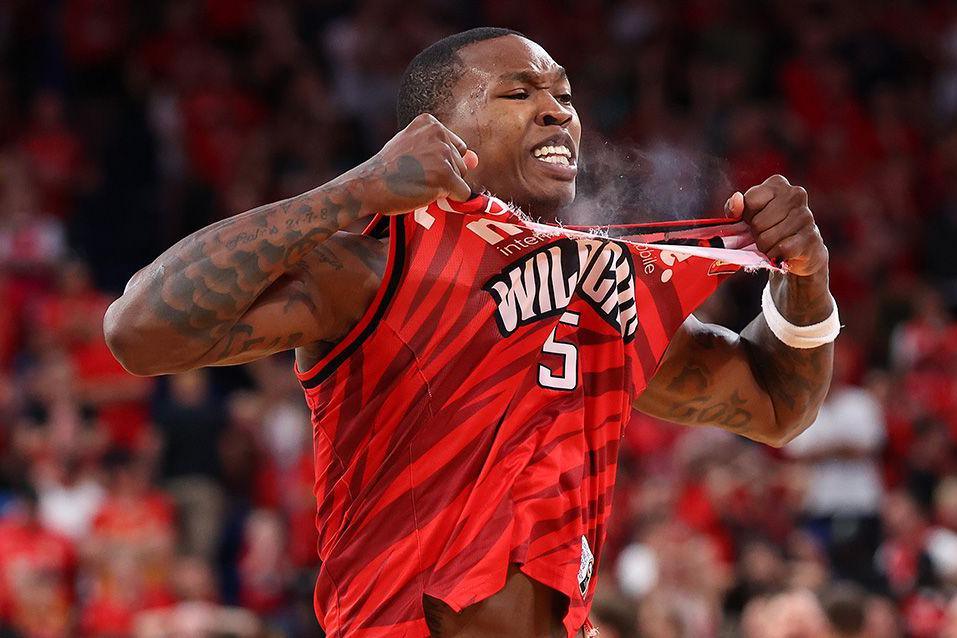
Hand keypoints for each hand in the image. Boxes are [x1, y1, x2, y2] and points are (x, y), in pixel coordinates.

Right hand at [359, 113, 478, 214]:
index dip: (439, 164)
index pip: (455, 147)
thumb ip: (446, 151)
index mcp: (430, 122)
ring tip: (418, 184)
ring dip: (444, 188)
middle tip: (415, 177)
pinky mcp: (445, 175)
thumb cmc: (388, 171)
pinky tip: (427, 194)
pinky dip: (450, 200)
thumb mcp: (415, 151)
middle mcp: (438, 133)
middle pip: (461, 162)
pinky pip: (463, 193)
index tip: (415, 166)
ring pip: (462, 179)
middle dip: (445, 175)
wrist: (367, 185)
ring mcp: (443, 153)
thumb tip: (476, 158)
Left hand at [725, 175, 828, 276]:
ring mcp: (806, 215)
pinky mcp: (811, 236)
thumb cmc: (770, 228)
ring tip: (775, 244)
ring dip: (765, 248)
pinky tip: (782, 253)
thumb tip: (736, 199)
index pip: (750, 201)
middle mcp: (795, 194)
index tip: (754, 220)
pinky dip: (775, 256)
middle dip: (756, 235)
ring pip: (767, 238)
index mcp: (777, 184)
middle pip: (757, 222)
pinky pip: (781, 249)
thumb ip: (735, 207)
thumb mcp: (748, 215)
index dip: (747, 217)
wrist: (801, 251)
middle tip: (766, 234)